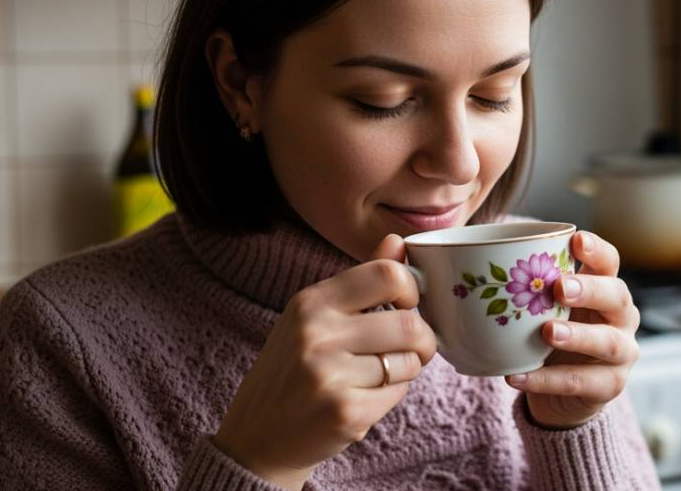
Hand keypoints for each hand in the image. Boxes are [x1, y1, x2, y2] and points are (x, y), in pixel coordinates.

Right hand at [212, 235, 435, 490]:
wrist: (257, 438)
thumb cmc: (292, 371)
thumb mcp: (314, 317)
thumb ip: (361, 281)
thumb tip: (398, 240)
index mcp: (310, 302)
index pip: (386, 273)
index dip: (412, 288)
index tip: (409, 304)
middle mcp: (316, 334)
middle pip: (409, 323)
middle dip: (424, 339)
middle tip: (414, 349)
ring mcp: (328, 374)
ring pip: (408, 361)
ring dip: (405, 370)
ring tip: (377, 376)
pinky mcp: (345, 412)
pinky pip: (398, 393)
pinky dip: (392, 396)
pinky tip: (364, 398)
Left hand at [506, 231, 639, 429]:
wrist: (561, 396)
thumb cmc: (548, 337)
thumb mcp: (539, 309)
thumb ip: (520, 287)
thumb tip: (456, 263)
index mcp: (605, 289)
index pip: (610, 261)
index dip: (597, 250)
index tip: (575, 239)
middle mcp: (621, 317)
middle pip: (617, 296)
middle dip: (591, 290)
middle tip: (560, 287)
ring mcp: (621, 353)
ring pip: (608, 342)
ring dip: (578, 336)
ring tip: (547, 332)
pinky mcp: (609, 386)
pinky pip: (580, 382)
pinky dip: (546, 380)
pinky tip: (517, 376)